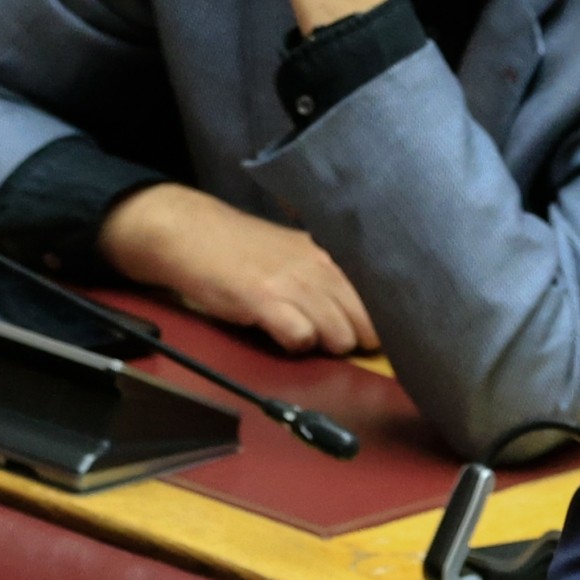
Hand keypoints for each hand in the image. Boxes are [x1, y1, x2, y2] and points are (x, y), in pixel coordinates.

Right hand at [99, 184, 378, 355]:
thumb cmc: (250, 251)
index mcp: (337, 257)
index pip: (385, 301)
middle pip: (369, 328)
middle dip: (354, 341)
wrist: (194, 234)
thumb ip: (337, 280)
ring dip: (322, 345)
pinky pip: (301, 339)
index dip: (382, 325)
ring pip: (340, 338)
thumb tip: (373, 316)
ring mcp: (297, 284)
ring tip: (298, 329)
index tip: (372, 334)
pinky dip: (293, 345)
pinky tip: (277, 331)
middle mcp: (324, 268)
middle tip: (326, 335)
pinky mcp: (266, 300)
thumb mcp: (303, 255)